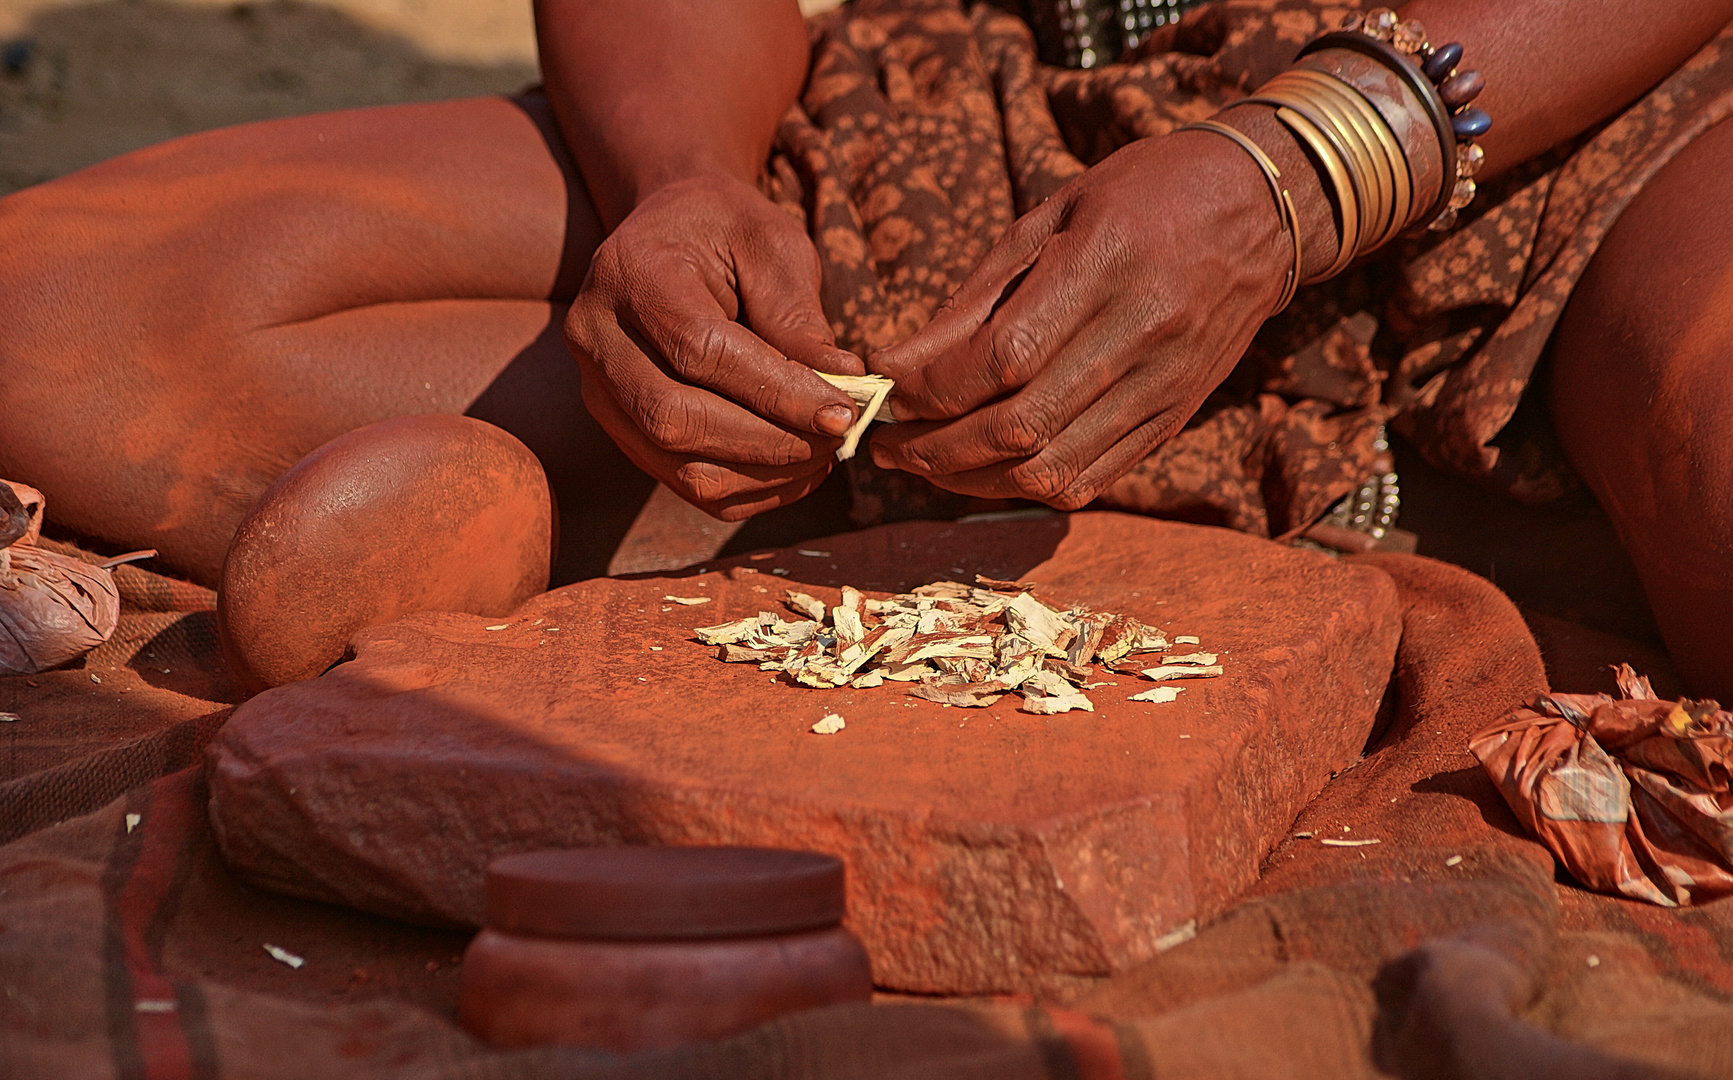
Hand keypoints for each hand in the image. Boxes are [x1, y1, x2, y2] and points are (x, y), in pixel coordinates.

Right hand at [565, 172, 863, 519]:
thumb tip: (843, 384)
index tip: (842, 410)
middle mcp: (595, 337)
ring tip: (825, 455)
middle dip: (770, 440)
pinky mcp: (619, 429)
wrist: (669, 234)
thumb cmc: (727, 232)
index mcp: (630, 273)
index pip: (699, 351)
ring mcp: (598, 391)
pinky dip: (748, 490)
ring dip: (764, 473)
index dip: (775, 390)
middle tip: (838, 437)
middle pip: (676, 419)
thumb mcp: (771, 245)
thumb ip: (798, 315)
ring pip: (679, 464)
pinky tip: (796, 470)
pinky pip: (683, 483)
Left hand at [867, 127, 1295, 508]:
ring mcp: (1163, 385)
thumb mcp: (1051, 216)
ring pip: (1052, 468)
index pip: (1002, 357)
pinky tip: (984, 468)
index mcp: (1106, 265)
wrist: (1261, 208)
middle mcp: (1142, 333)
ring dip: (971, 479)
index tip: (883, 387)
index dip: (930, 387)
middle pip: (1022, 426)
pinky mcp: (1173, 418)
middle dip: (935, 447)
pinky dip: (1025, 486)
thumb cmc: (1141, 194)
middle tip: (884, 442)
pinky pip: (1091, 479)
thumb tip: (894, 365)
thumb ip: (974, 298)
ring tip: (923, 461)